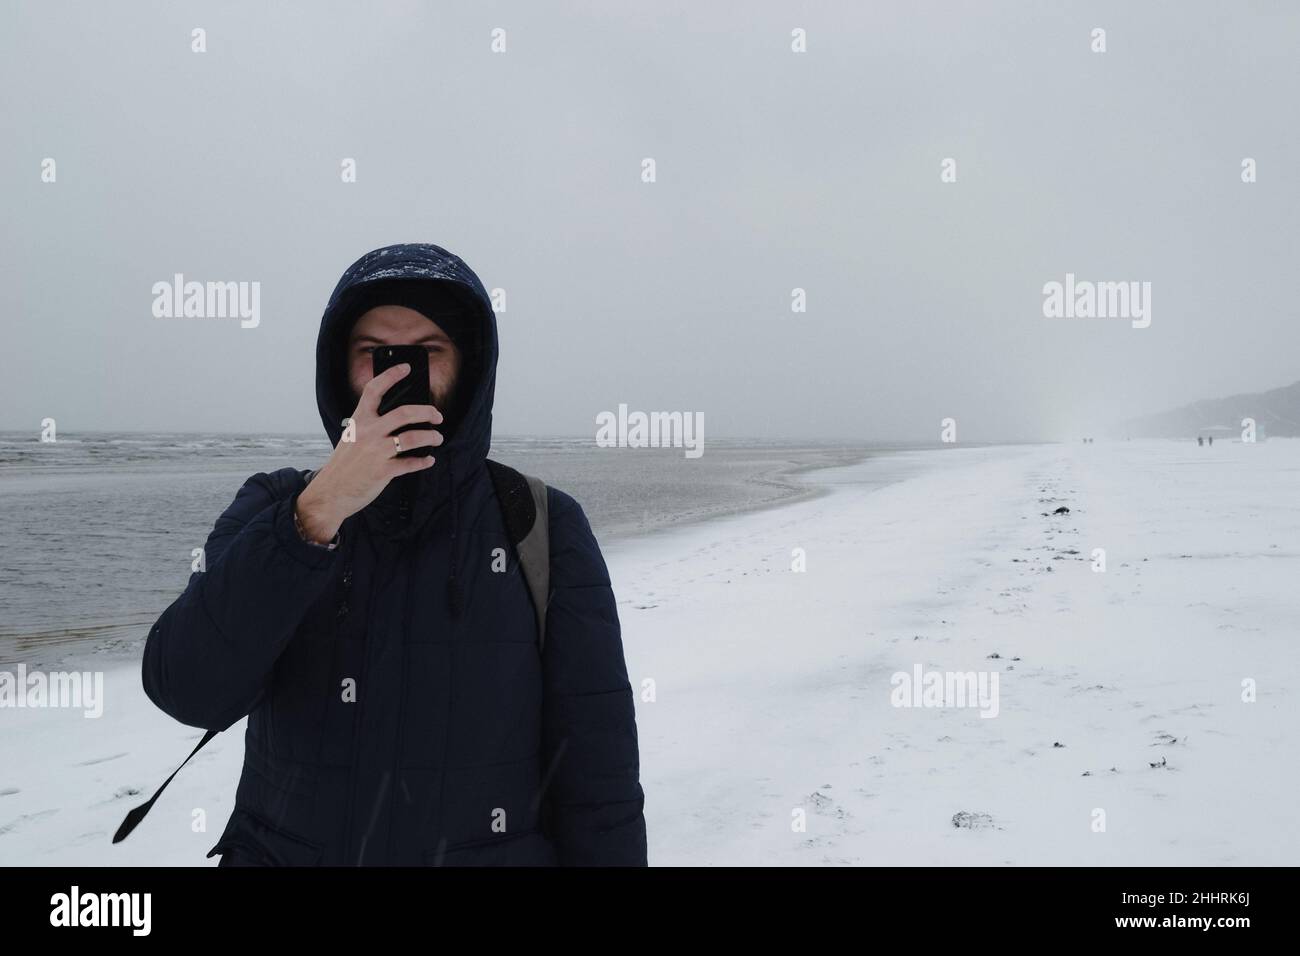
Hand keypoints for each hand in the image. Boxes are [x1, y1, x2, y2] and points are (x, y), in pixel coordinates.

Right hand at [295, 363, 442, 541]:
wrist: (330, 492)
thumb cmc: (344, 464)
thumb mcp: (352, 437)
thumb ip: (370, 425)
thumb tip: (399, 418)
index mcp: (359, 420)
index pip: (374, 390)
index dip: (391, 375)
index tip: (406, 368)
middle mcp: (368, 432)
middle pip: (404, 412)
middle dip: (427, 411)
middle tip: (437, 415)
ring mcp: (376, 451)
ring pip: (413, 437)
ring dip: (431, 437)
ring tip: (437, 438)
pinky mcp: (383, 471)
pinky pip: (411, 463)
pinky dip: (423, 461)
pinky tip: (428, 460)